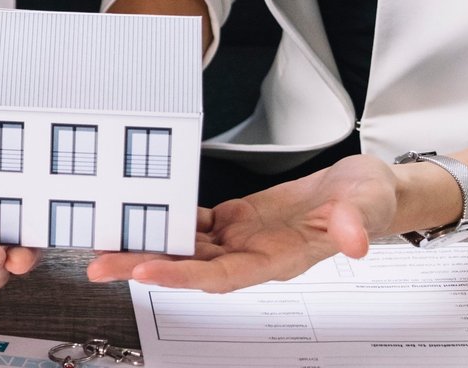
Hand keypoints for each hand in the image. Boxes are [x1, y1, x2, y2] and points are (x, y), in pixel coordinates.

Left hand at [86, 153, 399, 291]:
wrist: (367, 191)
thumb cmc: (368, 201)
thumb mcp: (368, 206)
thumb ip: (356, 225)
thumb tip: (352, 241)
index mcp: (279, 260)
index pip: (222, 276)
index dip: (182, 276)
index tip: (145, 273)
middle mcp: (253, 256)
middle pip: (190, 267)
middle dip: (144, 266)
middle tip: (99, 264)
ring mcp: (243, 240)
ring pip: (186, 248)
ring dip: (147, 246)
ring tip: (105, 243)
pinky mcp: (238, 220)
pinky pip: (196, 225)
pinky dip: (167, 221)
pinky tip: (142, 214)